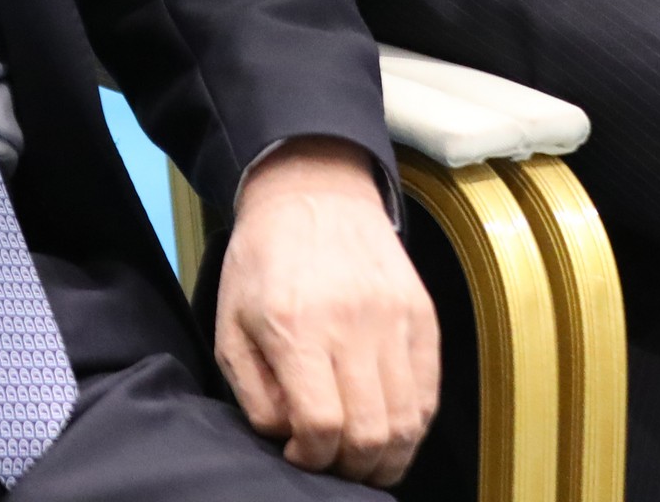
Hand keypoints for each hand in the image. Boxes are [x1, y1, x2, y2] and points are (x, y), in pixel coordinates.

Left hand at [214, 138, 437, 485]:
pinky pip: (429, 392)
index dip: (312, 457)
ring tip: (363, 456)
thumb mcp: (231, 326)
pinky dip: (413, 425)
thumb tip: (288, 437)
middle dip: (351, 466)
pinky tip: (388, 427)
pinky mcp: (422, 315)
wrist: (315, 193)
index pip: (322, 423)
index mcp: (297, 327)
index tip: (299, 451)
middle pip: (371, 432)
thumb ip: (254, 392)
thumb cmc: (263, 262)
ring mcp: (395, 319)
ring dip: (387, 456)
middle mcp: (353, 324)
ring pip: (408, 420)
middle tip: (333, 461)